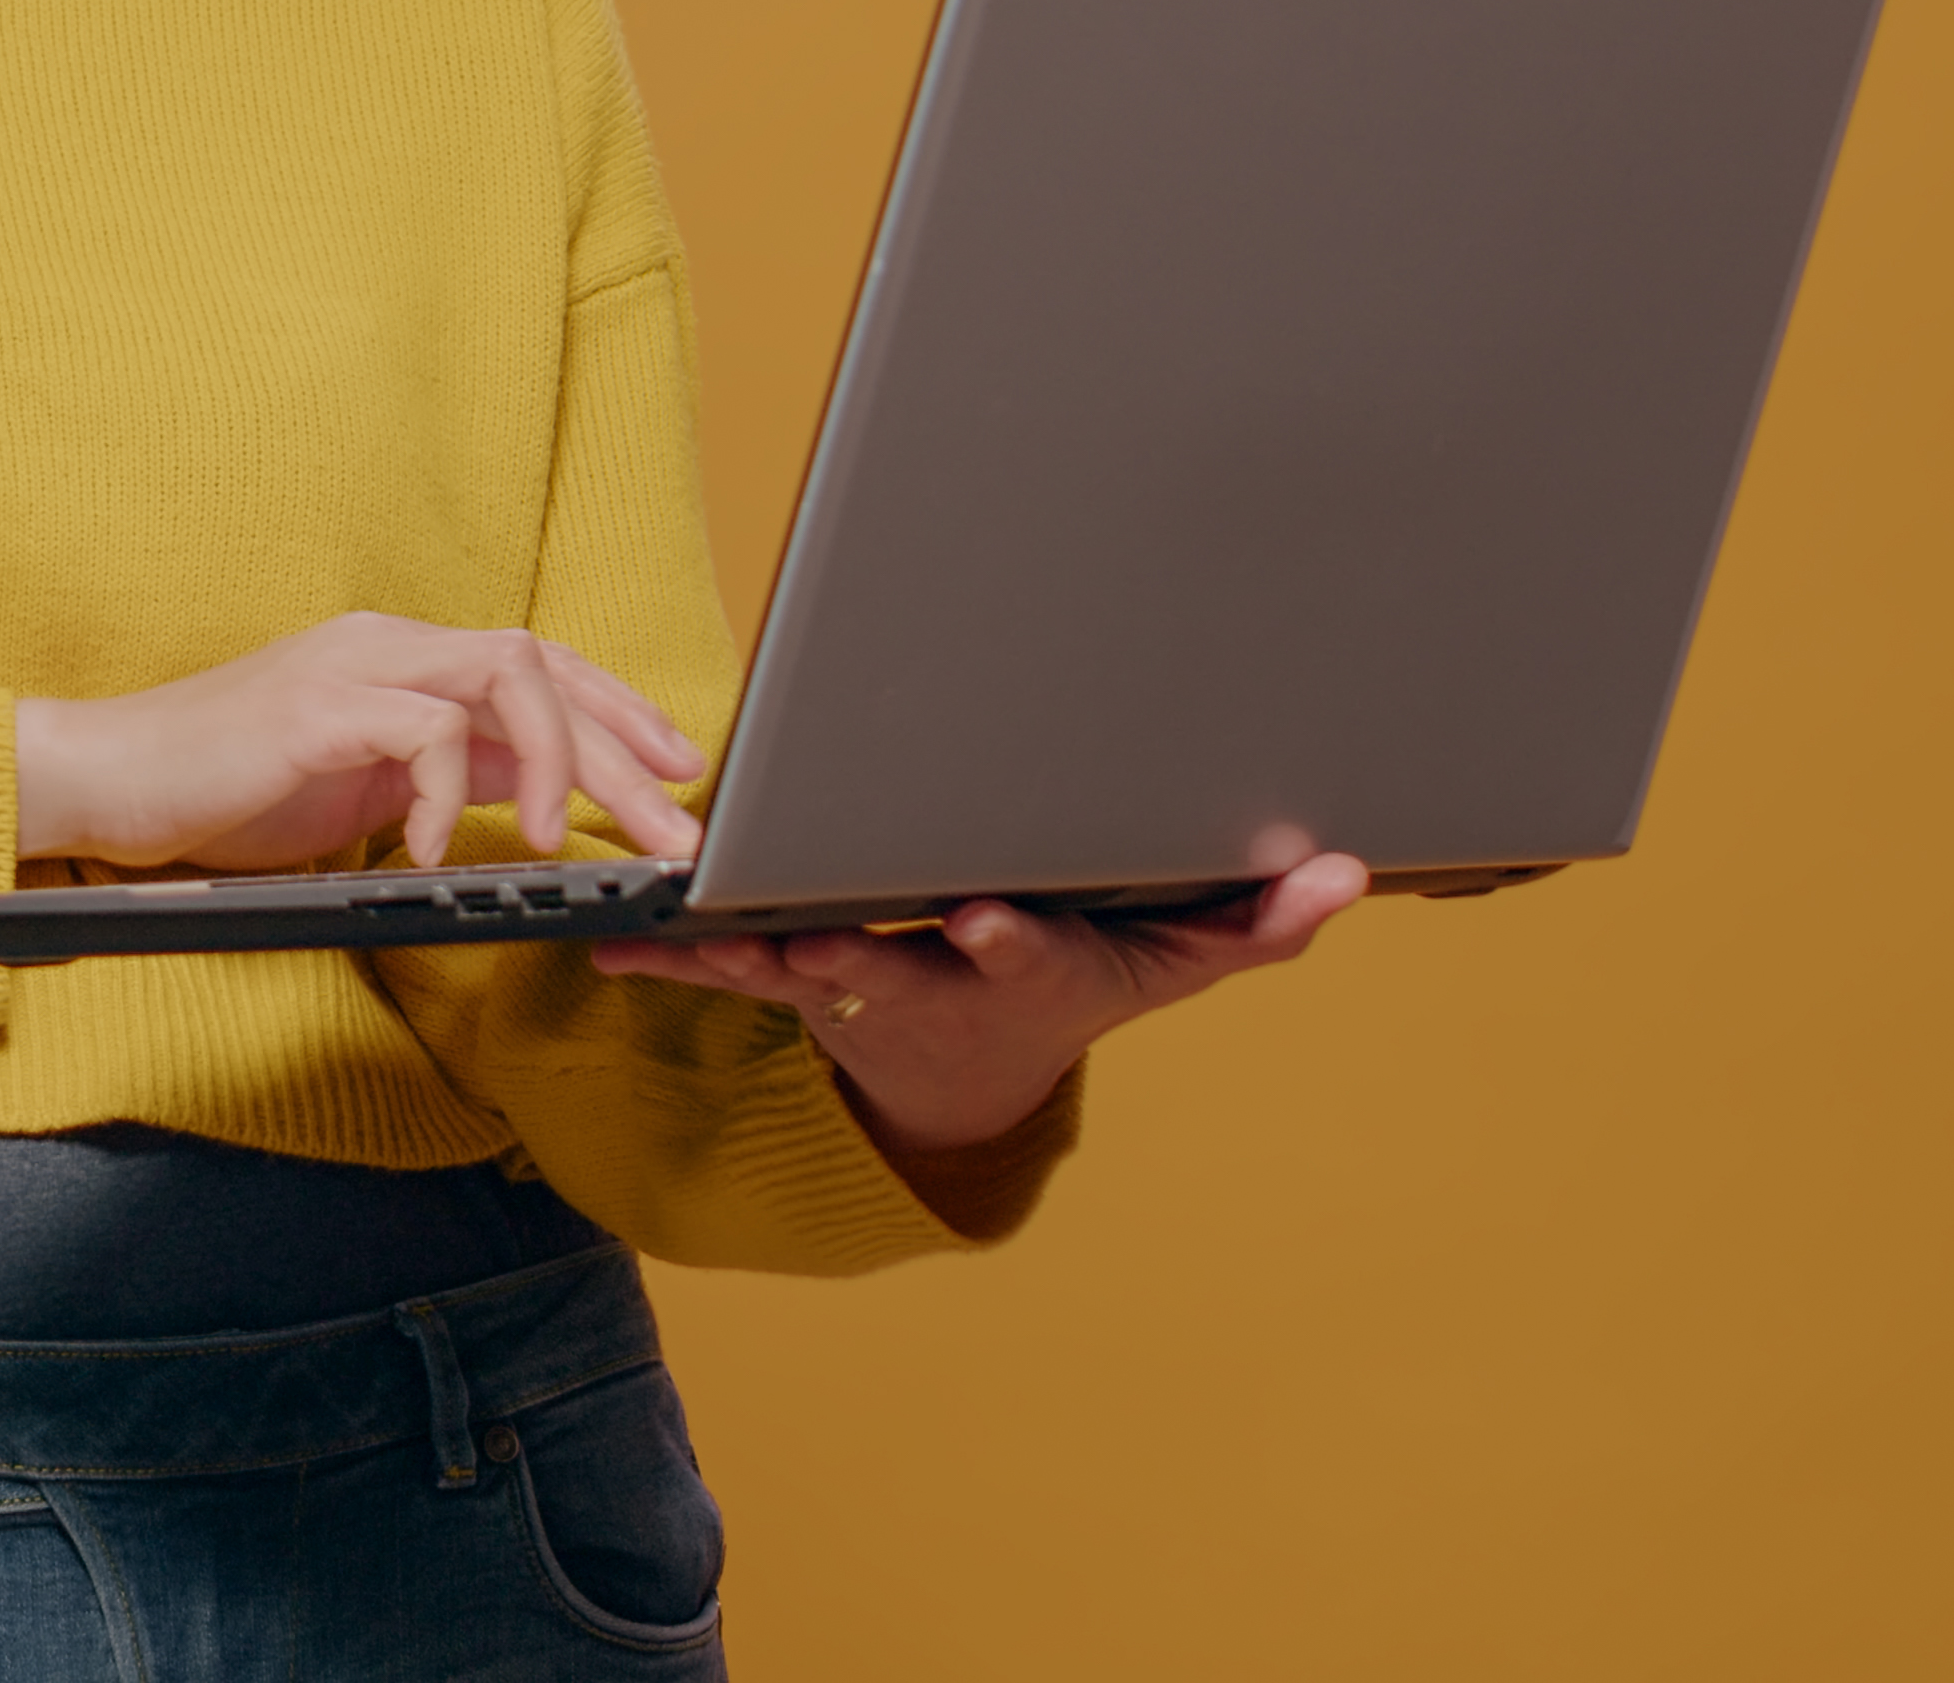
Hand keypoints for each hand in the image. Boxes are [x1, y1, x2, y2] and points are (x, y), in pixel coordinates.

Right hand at [15, 613, 709, 875]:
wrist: (104, 782)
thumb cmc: (224, 794)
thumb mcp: (360, 789)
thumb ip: (441, 777)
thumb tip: (536, 800)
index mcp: (401, 661)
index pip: (541, 665)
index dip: (620, 711)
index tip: (681, 769)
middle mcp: (387, 646)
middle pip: (543, 670)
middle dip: (624, 751)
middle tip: (680, 827)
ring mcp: (351, 668)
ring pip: (504, 676)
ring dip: (558, 761)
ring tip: (572, 841)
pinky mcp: (314, 709)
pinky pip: (421, 732)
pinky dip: (447, 795)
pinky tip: (433, 853)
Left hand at [595, 856, 1369, 1153]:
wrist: (975, 1077)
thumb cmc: (1078, 989)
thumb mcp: (1174, 962)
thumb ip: (1257, 921)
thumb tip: (1344, 875)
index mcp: (1022, 964)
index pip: (1018, 952)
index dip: (1003, 939)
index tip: (984, 921)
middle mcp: (931, 978)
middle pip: (885, 957)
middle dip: (843, 943)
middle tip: (800, 930)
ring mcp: (855, 979)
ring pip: (786, 961)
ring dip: (730, 950)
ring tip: (673, 927)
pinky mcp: (793, 971)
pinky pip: (722, 963)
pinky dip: (668, 953)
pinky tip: (608, 943)